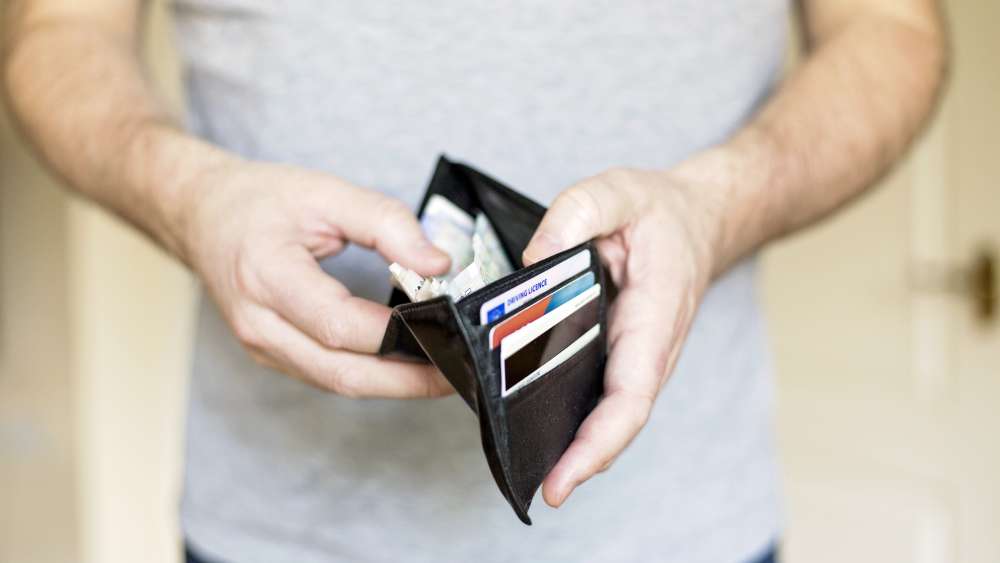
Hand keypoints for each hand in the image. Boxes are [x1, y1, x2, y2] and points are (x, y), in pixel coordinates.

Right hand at [179, 157, 454, 397]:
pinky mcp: (271, 353)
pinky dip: (368, 375)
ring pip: (335, 382)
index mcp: (267, 275)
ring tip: (442, 371)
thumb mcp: (326, 192)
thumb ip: (387, 223)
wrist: (201, 213)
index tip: (448, 329)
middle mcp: (259, 322)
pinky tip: (404, 364)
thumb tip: (439, 264)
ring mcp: (261, 345)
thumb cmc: (259, 200)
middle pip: (341, 373)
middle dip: (406, 382)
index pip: (339, 324)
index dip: (398, 335)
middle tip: (458, 374)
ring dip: (392, 385)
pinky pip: (325, 375)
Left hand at [522, 167, 721, 506]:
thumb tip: (533, 257)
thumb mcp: (618, 190)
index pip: (631, 392)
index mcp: (654, 314)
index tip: (565, 475)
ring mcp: (640, 355)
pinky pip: (605, 395)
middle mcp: (652, 347)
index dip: (600, 440)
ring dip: (581, 447)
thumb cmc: (661, 211)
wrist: (698, 219)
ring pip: (613, 413)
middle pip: (621, 419)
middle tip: (541, 489)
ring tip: (533, 472)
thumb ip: (575, 213)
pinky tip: (546, 433)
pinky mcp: (625, 353)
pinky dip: (581, 422)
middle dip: (584, 460)